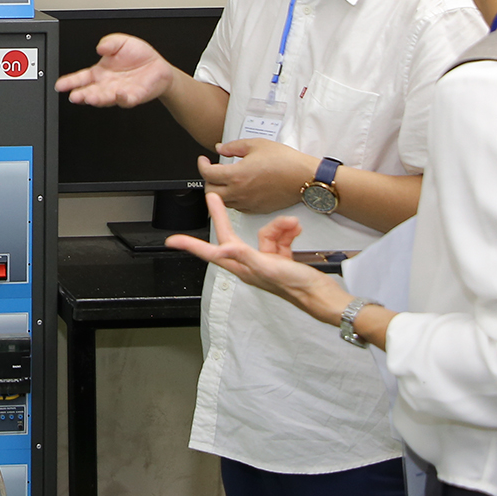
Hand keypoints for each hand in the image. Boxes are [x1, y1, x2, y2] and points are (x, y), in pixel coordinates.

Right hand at [54, 33, 172, 107]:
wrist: (158, 66)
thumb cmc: (138, 55)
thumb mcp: (121, 41)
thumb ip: (109, 42)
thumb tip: (99, 47)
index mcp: (100, 72)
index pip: (81, 78)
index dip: (69, 82)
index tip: (60, 85)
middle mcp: (107, 85)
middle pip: (90, 91)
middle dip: (81, 94)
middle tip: (75, 96)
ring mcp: (119, 92)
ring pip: (105, 98)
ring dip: (98, 99)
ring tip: (90, 97)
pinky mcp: (133, 97)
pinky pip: (126, 100)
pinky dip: (122, 98)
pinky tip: (118, 94)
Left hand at [166, 193, 349, 325]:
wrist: (323, 296)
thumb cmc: (297, 287)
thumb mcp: (269, 268)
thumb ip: (245, 257)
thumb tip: (222, 250)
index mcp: (242, 267)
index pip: (211, 253)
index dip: (191, 246)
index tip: (172, 241)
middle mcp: (251, 264)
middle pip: (232, 236)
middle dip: (224, 216)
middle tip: (212, 199)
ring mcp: (266, 260)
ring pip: (264, 233)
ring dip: (279, 226)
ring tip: (292, 226)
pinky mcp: (281, 258)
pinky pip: (279, 237)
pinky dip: (288, 231)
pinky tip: (296, 230)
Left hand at [199, 139, 319, 213]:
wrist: (304, 178)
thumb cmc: (285, 162)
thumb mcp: (257, 144)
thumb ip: (234, 147)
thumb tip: (221, 149)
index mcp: (237, 175)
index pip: (207, 174)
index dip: (201, 165)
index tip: (204, 160)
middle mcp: (240, 192)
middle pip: (210, 193)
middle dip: (208, 181)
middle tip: (212, 172)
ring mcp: (248, 203)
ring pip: (223, 202)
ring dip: (219, 192)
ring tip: (225, 180)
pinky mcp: (257, 209)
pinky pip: (237, 208)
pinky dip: (233, 199)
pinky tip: (238, 190)